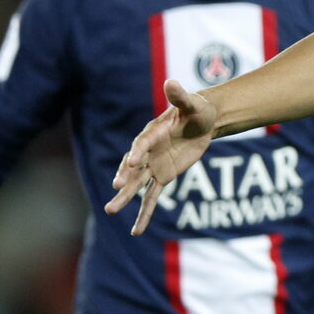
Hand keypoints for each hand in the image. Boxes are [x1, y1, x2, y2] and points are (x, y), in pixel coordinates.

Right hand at [105, 79, 218, 235]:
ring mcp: (153, 166)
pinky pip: (152, 198)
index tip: (132, 162)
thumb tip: (171, 81)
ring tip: (110, 211)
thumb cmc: (197, 109)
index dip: (137, 152)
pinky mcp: (163, 177)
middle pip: (134, 167)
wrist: (204, 121)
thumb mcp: (192, 103)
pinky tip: (136, 232)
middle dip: (125, 178)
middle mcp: (148, 151)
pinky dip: (144, 214)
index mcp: (153, 133)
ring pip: (137, 185)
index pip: (142, 143)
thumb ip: (180, 96)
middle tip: (116, 188)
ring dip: (125, 198)